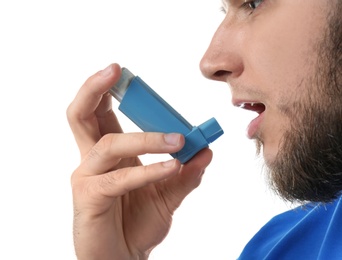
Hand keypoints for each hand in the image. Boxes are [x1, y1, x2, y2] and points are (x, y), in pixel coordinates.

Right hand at [67, 63, 212, 259]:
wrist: (125, 259)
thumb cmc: (138, 224)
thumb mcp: (168, 193)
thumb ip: (186, 172)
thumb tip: (206, 149)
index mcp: (109, 153)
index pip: (101, 112)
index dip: (107, 89)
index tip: (124, 71)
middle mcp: (93, 159)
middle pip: (81, 115)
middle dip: (94, 88)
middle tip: (115, 70)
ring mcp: (87, 177)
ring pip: (110, 143)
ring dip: (146, 138)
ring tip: (178, 140)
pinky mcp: (89, 198)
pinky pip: (119, 178)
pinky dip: (148, 170)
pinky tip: (172, 167)